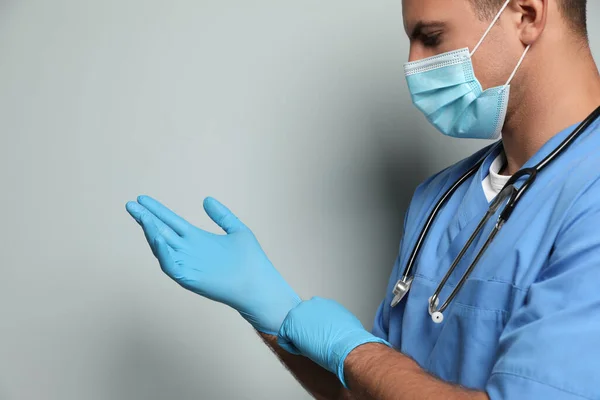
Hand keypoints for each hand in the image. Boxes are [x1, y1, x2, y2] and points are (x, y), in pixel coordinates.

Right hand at [125, 195, 300, 334]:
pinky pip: (170, 266)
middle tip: (131, 204)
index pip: (170, 221)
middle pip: (161, 232)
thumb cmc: (252, 261)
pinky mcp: (190, 278)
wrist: (261, 285)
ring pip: (162, 247)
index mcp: (197, 239)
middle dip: (145, 218)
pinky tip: (158, 238)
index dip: (156, 210)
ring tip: (143, 217)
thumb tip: (207, 199)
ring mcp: (188, 265)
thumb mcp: (237, 230)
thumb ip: (222, 215)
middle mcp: (189, 251)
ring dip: (150, 232)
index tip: (142, 198)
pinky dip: (163, 253)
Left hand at [277, 297, 390, 387]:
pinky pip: (283, 339)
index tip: (318, 337)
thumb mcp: (343, 321)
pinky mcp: (289, 325)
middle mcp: (309, 304)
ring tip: (310, 348)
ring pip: (290, 328)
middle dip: (304, 331)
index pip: (310, 314)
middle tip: (313, 343)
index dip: (313, 328)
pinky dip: (290, 347)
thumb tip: (331, 327)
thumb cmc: (349, 338)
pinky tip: (303, 351)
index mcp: (322, 303)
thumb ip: (332, 320)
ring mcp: (298, 313)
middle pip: (299, 319)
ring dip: (298, 338)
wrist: (346, 345)